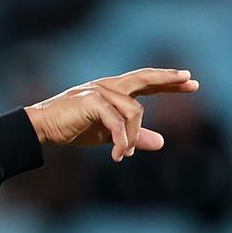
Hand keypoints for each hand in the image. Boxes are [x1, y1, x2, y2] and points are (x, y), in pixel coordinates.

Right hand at [23, 68, 199, 161]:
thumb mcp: (107, 134)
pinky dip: (122, 140)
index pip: (145, 83)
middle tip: (190, 80)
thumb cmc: (71, 128)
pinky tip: (120, 154)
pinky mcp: (91, 101)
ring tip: (125, 154)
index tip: (190, 82)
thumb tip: (162, 142)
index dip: (167, 83)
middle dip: (167, 80)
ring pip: (133, 111)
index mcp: (113, 91)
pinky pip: (117, 122)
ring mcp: (99, 91)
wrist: (41, 127)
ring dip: (133, 137)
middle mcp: (108, 86)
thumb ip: (133, 136)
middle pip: (144, 78)